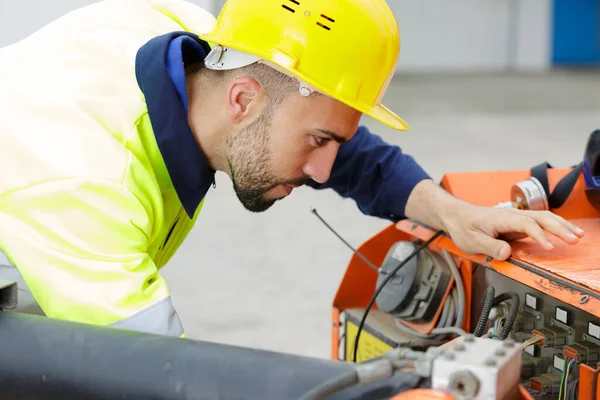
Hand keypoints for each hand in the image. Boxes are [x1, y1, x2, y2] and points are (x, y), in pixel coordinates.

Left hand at [435, 204, 584, 260]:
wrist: (457, 216)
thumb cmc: (463, 226)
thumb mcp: (472, 240)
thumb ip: (490, 246)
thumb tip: (507, 253)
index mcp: (503, 218)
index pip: (527, 224)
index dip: (540, 235)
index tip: (549, 247)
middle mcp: (513, 215)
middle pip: (542, 218)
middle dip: (560, 227)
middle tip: (574, 239)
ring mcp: (516, 219)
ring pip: (544, 218)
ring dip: (562, 225)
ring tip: (578, 235)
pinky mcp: (517, 224)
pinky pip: (540, 223)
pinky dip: (555, 226)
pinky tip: (565, 231)